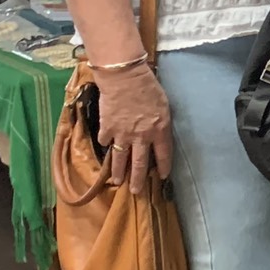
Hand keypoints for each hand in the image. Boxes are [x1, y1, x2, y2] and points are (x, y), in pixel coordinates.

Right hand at [92, 63, 172, 193]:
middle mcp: (141, 137)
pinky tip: (106, 148)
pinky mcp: (107, 129)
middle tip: (136, 192)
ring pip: (120, 159)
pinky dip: (106, 145)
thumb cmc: (148, 87)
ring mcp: (122, 135)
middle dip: (138, 180)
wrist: (124, 78)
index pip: (163, 155)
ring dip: (118, 172)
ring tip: (117, 182)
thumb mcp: (164, 106)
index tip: (162, 177)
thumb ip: (161, 123)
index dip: (163, 167)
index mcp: (159, 130)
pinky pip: (106, 141)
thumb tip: (157, 134)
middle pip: (140, 164)